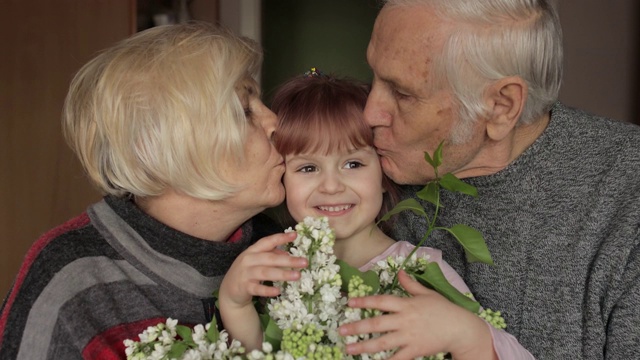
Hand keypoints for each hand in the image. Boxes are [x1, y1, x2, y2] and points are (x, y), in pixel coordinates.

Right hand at [218, 232, 307, 349]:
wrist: (229, 290)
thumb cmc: (247, 272)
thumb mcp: (257, 261)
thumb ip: (271, 256)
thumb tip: (288, 254)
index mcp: (253, 250)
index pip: (267, 242)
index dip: (281, 238)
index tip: (295, 235)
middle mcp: (248, 259)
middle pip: (270, 258)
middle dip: (288, 260)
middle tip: (304, 262)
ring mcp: (245, 273)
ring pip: (266, 272)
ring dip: (282, 274)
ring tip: (297, 276)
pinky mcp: (244, 287)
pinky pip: (257, 288)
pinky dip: (268, 289)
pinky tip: (278, 291)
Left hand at [338, 270, 495, 359]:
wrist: (460, 329)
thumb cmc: (443, 309)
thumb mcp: (427, 293)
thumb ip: (411, 284)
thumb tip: (400, 272)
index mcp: (406, 304)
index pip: (381, 301)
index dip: (364, 301)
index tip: (349, 302)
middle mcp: (405, 320)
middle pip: (377, 324)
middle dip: (357, 327)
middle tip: (341, 330)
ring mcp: (409, 337)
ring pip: (382, 343)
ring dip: (364, 346)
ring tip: (349, 348)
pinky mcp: (415, 350)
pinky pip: (397, 358)